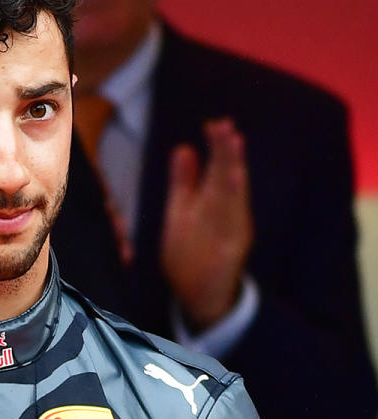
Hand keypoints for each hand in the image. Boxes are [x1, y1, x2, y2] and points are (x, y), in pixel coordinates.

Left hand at [161, 118, 252, 330]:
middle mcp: (224, 213)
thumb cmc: (193, 248)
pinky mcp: (227, 253)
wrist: (202, 294)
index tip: (216, 124)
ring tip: (233, 151)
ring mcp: (228, 232)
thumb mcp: (184, 210)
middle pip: (227, 179)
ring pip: (232, 201)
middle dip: (226, 154)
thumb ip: (184, 181)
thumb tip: (184, 147)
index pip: (218, 169)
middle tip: (226, 127)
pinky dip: (233, 212)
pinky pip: (231, 230)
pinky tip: (233, 193)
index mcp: (213, 201)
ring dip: (233, 176)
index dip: (218, 148)